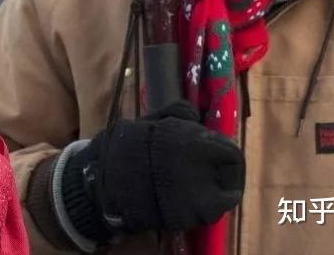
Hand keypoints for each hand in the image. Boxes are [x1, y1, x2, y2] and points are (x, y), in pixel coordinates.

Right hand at [70, 101, 243, 233]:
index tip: (214, 154)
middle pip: (231, 176)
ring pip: (222, 198)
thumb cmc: (126, 148)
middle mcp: (201, 171)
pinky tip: (183, 199)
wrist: (102, 182)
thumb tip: (198, 117)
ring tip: (192, 186)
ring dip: (213, 191)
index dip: (223, 153)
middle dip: (222, 173)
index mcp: (195, 143)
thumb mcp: (151, 121)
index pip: (231, 153)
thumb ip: (178, 114)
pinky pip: (206, 215)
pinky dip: (200, 208)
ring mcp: (196, 199)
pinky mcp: (187, 219)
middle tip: (206, 172)